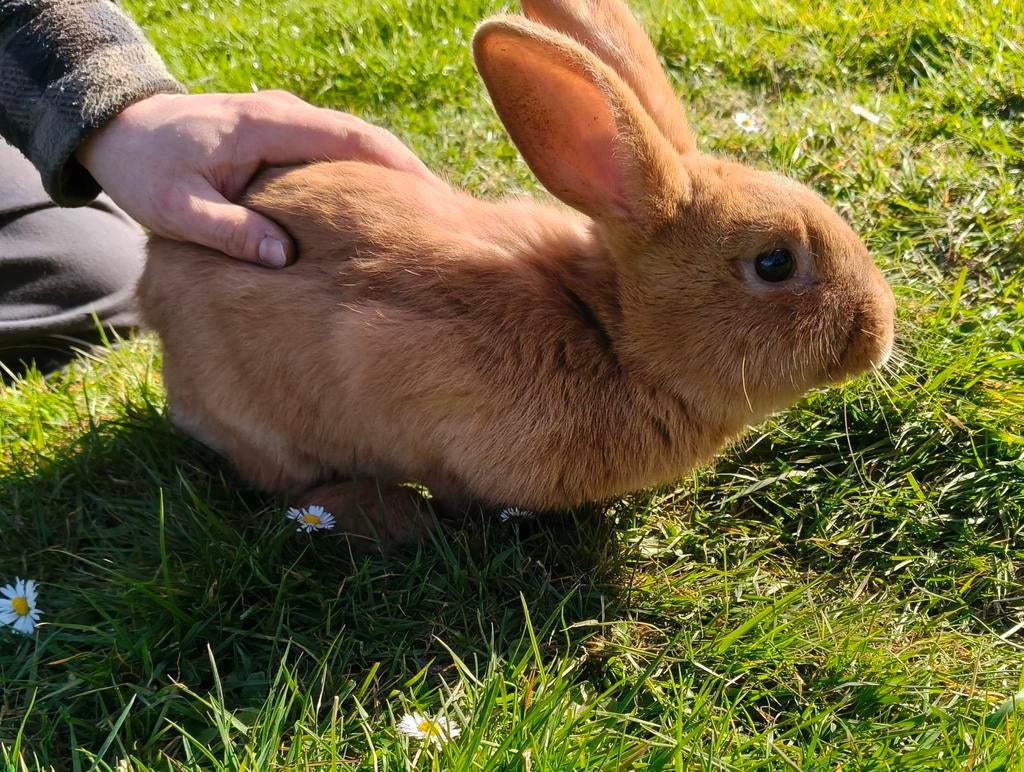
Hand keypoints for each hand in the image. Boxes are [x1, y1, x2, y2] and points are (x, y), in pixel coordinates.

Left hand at [76, 91, 439, 266]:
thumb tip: (284, 258)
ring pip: (356, 145)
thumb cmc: (146, 169)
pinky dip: (366, 176)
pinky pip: (338, 151)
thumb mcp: (174, 208)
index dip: (399, 170)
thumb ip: (227, 230)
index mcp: (269, 126)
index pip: (353, 140)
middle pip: (368, 139)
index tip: (433, 204)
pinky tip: (380, 211)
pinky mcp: (285, 133)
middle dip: (410, 176)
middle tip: (446, 220)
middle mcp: (287, 114)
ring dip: (391, 177)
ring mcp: (288, 120)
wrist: (120, 129)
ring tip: (425, 220)